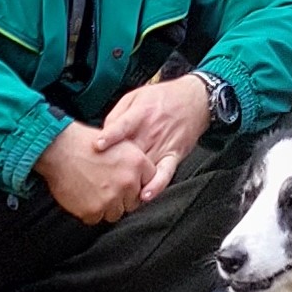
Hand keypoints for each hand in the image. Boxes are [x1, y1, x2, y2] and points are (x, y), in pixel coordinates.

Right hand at [35, 121, 154, 223]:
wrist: (59, 149)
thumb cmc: (87, 144)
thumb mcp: (120, 143)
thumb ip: (137, 164)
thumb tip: (146, 186)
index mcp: (138, 163)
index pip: (149, 185)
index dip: (135, 185)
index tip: (122, 182)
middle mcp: (128, 182)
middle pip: (132, 203)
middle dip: (121, 198)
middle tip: (104, 186)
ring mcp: (111, 198)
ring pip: (115, 214)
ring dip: (105, 207)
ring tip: (92, 190)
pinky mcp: (94, 210)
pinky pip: (96, 219)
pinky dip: (89, 211)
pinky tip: (82, 196)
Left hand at [95, 77, 211, 201]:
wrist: (194, 100)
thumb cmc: (162, 98)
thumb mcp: (135, 96)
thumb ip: (117, 115)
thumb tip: (102, 133)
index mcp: (140, 114)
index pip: (123, 126)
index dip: (110, 136)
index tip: (97, 145)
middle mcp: (151, 132)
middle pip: (130, 151)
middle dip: (113, 165)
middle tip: (97, 177)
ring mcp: (163, 145)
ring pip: (144, 166)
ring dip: (130, 179)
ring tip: (114, 192)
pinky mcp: (174, 156)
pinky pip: (165, 174)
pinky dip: (156, 185)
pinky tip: (145, 195)